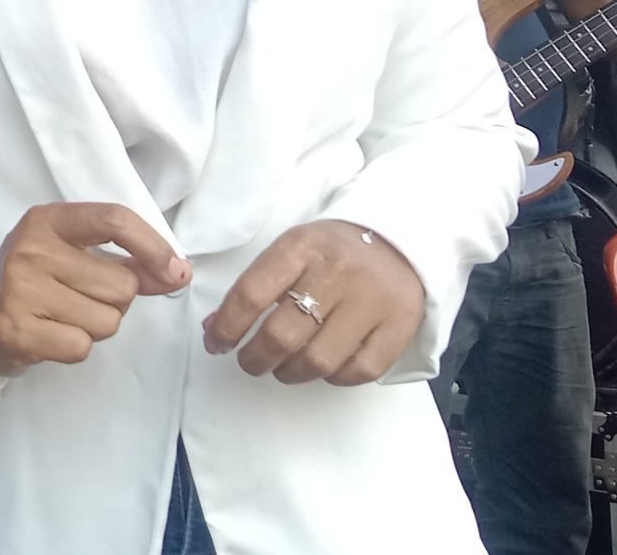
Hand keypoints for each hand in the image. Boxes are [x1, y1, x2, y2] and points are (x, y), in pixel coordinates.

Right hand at [0, 203, 189, 375]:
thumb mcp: (71, 255)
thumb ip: (127, 262)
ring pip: (107, 321)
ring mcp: (20, 290)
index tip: (175, 270)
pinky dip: (74, 347)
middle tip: (80, 299)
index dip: (154, 246)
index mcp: (47, 220)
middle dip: (116, 302)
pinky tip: (50, 335)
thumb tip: (179, 274)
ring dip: (95, 326)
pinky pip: (81, 346)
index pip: (114, 220)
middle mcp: (32, 250)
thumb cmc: (32, 280)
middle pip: (121, 285)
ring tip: (62, 317)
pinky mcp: (16, 330)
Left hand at [205, 220, 424, 384]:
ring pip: (319, 361)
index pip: (251, 294)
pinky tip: (324, 367)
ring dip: (291, 373)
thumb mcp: (291, 251)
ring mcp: (372, 301)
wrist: (398, 238)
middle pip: (282, 335)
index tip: (216, 344)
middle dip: (255, 359)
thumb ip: (254, 287)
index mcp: (302, 247)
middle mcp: (337, 273)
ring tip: (284, 367)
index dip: (226, 327)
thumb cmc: (332, 250)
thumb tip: (215, 329)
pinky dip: (335, 378)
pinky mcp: (401, 325)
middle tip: (250, 362)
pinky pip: (360, 371)